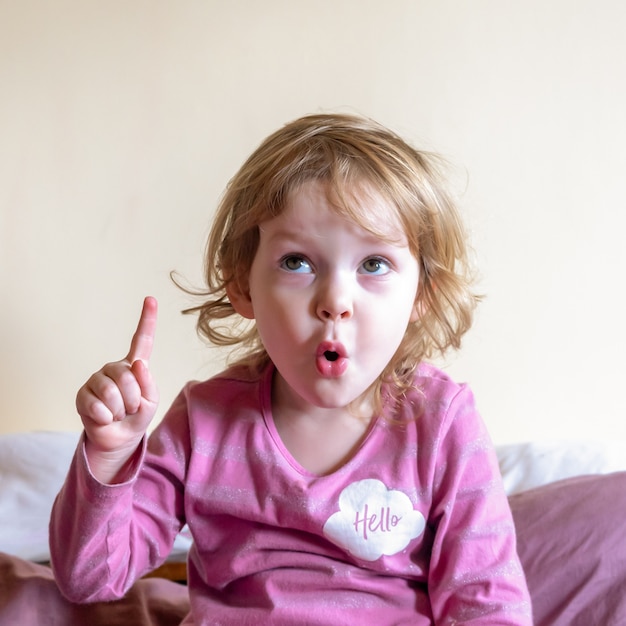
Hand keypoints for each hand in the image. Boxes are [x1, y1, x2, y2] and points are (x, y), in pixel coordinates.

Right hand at [76, 297, 159, 481]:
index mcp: (135, 366)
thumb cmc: (138, 415)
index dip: (147, 319)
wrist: (120, 438)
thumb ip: (148, 383)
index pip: (143, 340)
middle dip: (134, 399)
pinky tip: (105, 418)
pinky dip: (106, 418)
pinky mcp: (82, 395)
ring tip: (118, 412)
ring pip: (112, 393)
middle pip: (128, 378)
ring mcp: (97, 379)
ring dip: (120, 410)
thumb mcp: (151, 401)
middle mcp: (115, 368)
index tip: (151, 298)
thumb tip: (138, 364)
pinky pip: (98, 407)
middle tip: (130, 408)